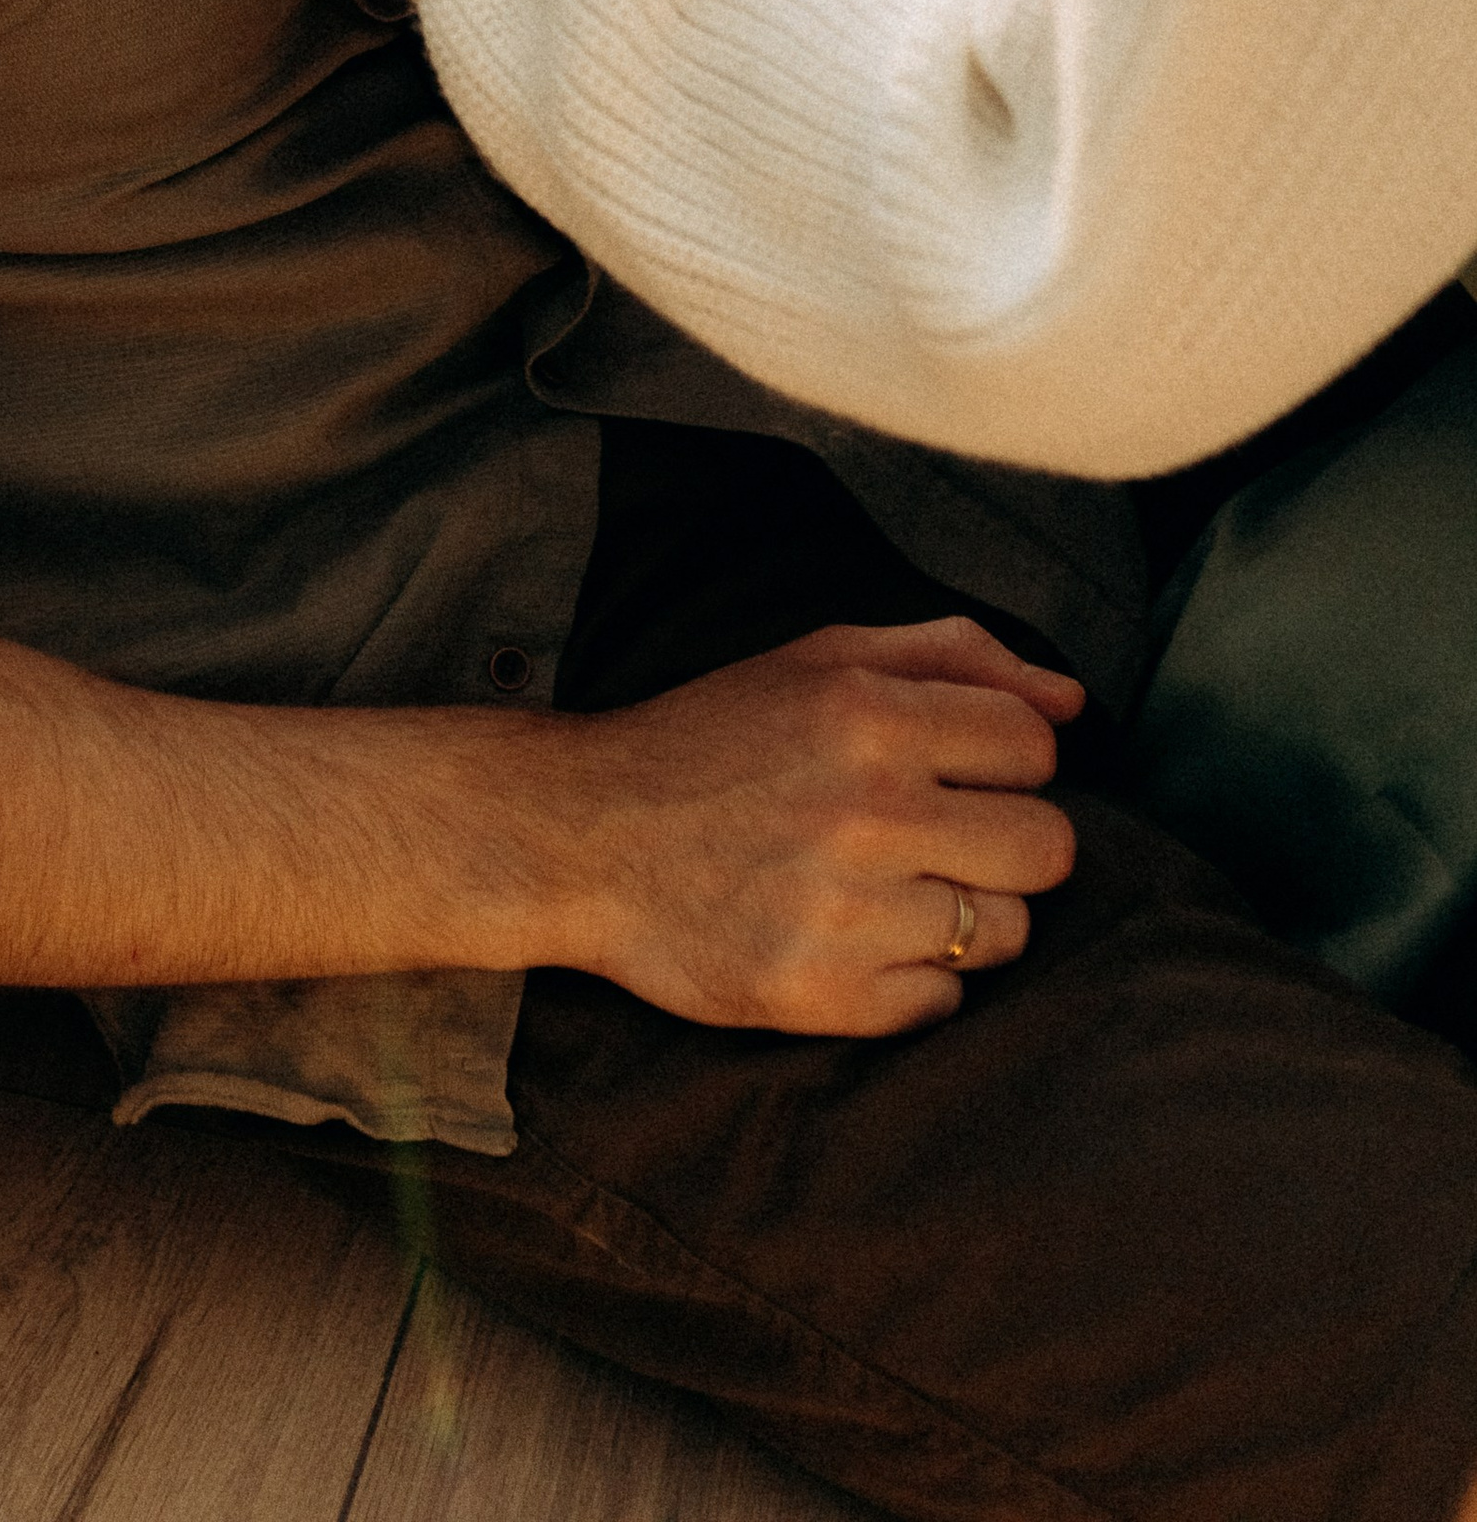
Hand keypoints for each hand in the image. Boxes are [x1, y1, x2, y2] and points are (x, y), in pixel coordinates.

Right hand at [538, 616, 1082, 1036]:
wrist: (586, 836)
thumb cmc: (714, 740)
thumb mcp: (820, 659)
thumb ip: (951, 656)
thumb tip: (1074, 702)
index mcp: (869, 713)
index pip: (1035, 746)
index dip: (1003, 759)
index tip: (951, 770)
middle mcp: (866, 810)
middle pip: (1049, 848)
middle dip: (1004, 842)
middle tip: (936, 837)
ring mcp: (847, 911)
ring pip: (1007, 934)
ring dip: (961, 914)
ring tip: (887, 889)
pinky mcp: (822, 996)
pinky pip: (943, 1003)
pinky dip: (908, 979)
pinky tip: (850, 938)